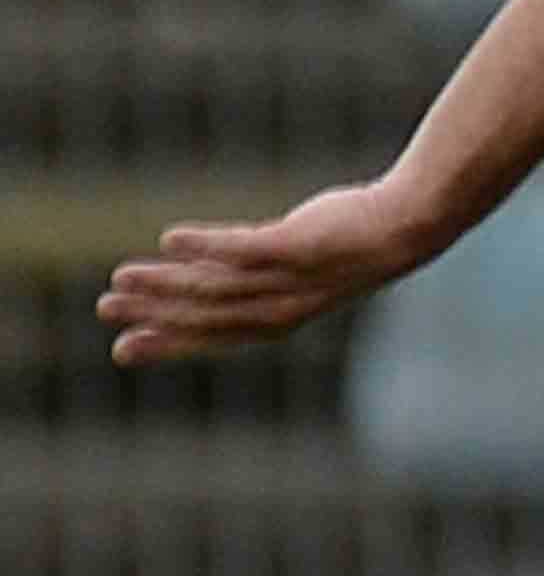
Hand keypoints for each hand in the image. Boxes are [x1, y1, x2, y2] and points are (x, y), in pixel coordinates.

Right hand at [100, 177, 440, 366]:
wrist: (405, 225)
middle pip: (211, 316)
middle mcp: (285, 305)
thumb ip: (249, 277)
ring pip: (222, 288)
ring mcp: (295, 277)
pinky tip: (169, 239)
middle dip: (157, 315)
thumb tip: (201, 273)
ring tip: (122, 275)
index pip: (216, 336)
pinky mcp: (304, 244)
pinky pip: (249, 248)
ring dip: (169, 283)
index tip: (124, 350)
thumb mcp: (294, 270)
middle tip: (107, 309)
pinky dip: (209, 247)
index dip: (170, 344)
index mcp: (281, 316)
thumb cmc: (346, 246)